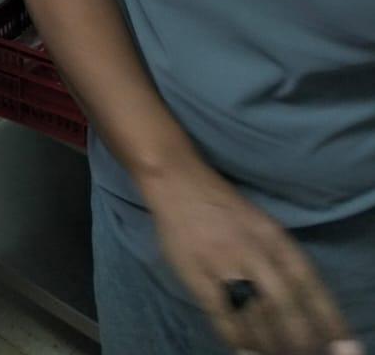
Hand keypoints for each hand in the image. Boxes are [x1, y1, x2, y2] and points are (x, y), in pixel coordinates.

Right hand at [142, 163, 360, 354]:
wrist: (176, 182)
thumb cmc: (222, 205)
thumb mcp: (262, 224)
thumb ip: (280, 260)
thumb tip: (302, 305)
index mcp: (273, 237)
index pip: (309, 284)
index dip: (328, 319)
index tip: (342, 346)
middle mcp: (254, 251)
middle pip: (285, 307)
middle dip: (299, 340)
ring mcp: (225, 265)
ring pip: (256, 318)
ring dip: (270, 345)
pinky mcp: (198, 277)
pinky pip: (224, 318)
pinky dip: (238, 341)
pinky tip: (246, 352)